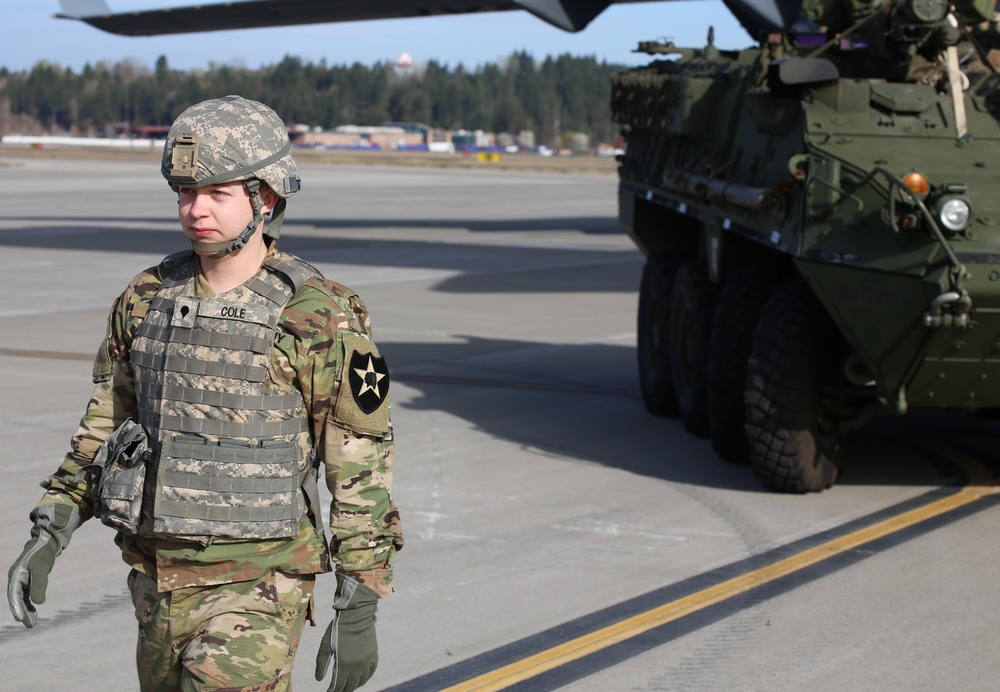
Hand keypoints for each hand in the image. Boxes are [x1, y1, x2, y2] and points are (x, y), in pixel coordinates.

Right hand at [7, 504, 79, 627]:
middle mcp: (15, 579)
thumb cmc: (43, 554)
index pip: (14, 595)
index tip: (20, 618)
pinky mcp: (28, 580)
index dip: (17, 607)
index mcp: (15, 576)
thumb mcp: (42, 569)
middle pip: (16, 599)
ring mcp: (21, 580)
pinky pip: (27, 595)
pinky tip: (35, 612)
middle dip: (22, 612)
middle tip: (29, 625)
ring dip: (26, 610)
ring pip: (21, 599)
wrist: (47, 542)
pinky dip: (30, 604)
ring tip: (32, 624)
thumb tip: (38, 603)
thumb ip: (39, 585)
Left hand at [315, 573, 378, 691]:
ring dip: (354, 685)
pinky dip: (365, 678)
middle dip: (343, 689)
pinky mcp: (373, 655)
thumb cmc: (337, 630)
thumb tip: (319, 680)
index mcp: (343, 664)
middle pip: (350, 686)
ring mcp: (367, 661)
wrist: (356, 616)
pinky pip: (371, 672)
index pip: (338, 686)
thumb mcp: (325, 647)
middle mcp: (357, 666)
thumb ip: (321, 665)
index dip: (333, 690)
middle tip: (338, 689)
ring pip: (361, 681)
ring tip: (348, 686)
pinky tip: (360, 678)